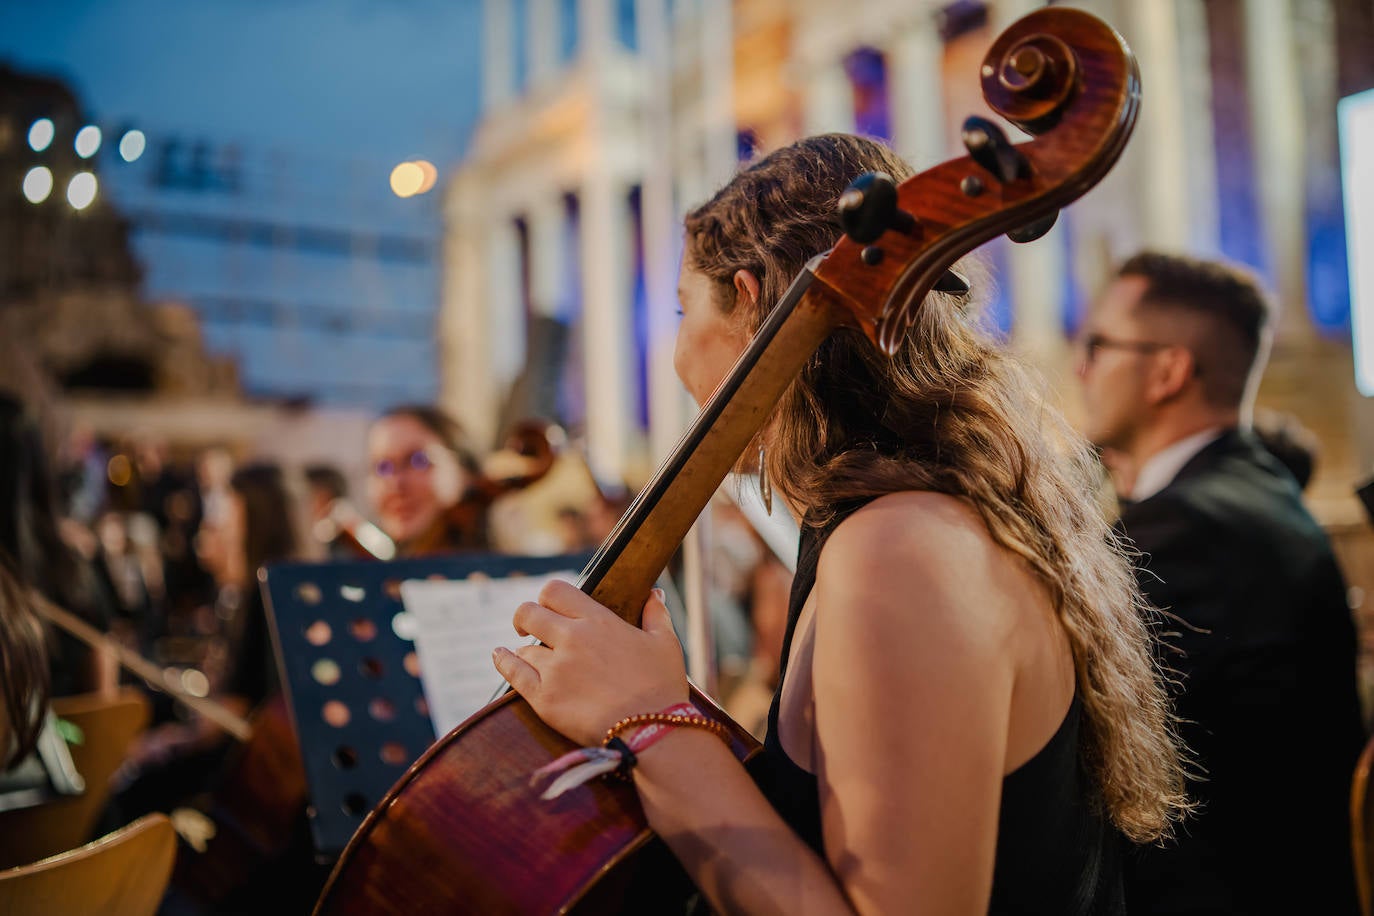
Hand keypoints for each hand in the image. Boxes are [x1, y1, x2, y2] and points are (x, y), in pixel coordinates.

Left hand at [493, 579, 687, 745]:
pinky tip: (501, 656)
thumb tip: (654, 593)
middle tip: (527, 627)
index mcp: (598, 620)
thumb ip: (655, 614)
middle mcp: (571, 639)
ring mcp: (555, 669)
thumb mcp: (665, 643)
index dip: (548, 597)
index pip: (555, 591)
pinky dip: (504, 662)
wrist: (653, 732)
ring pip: (523, 649)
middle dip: (526, 618)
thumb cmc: (663, 687)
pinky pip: (514, 674)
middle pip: (529, 613)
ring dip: (526, 651)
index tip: (549, 607)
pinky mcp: (544, 699)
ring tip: (531, 657)